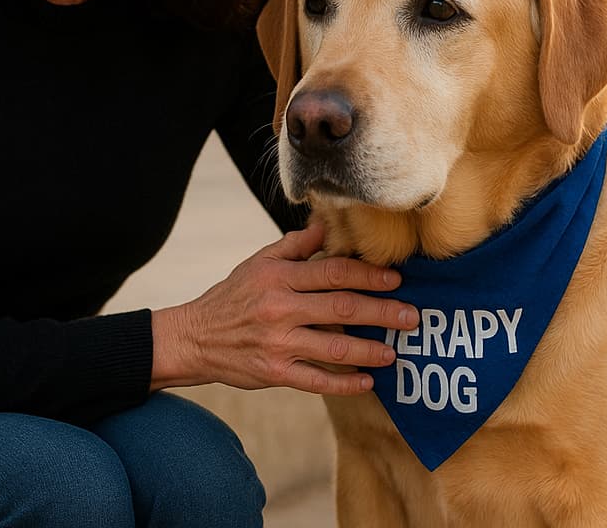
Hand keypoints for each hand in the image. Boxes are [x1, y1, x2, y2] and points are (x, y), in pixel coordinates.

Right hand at [150, 221, 417, 395]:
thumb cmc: (233, 296)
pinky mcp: (274, 373)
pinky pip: (316, 381)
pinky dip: (344, 383)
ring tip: (395, 352)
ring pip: (334, 349)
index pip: (333, 272)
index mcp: (279, 277)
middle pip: (341, 309)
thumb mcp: (258, 262)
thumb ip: (295, 245)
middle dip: (382, 312)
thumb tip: (327, 224)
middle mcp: (280, 308)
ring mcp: (278, 343)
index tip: (396, 278)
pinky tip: (367, 382)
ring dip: (370, 351)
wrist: (194, 337)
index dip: (368, 274)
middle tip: (412, 317)